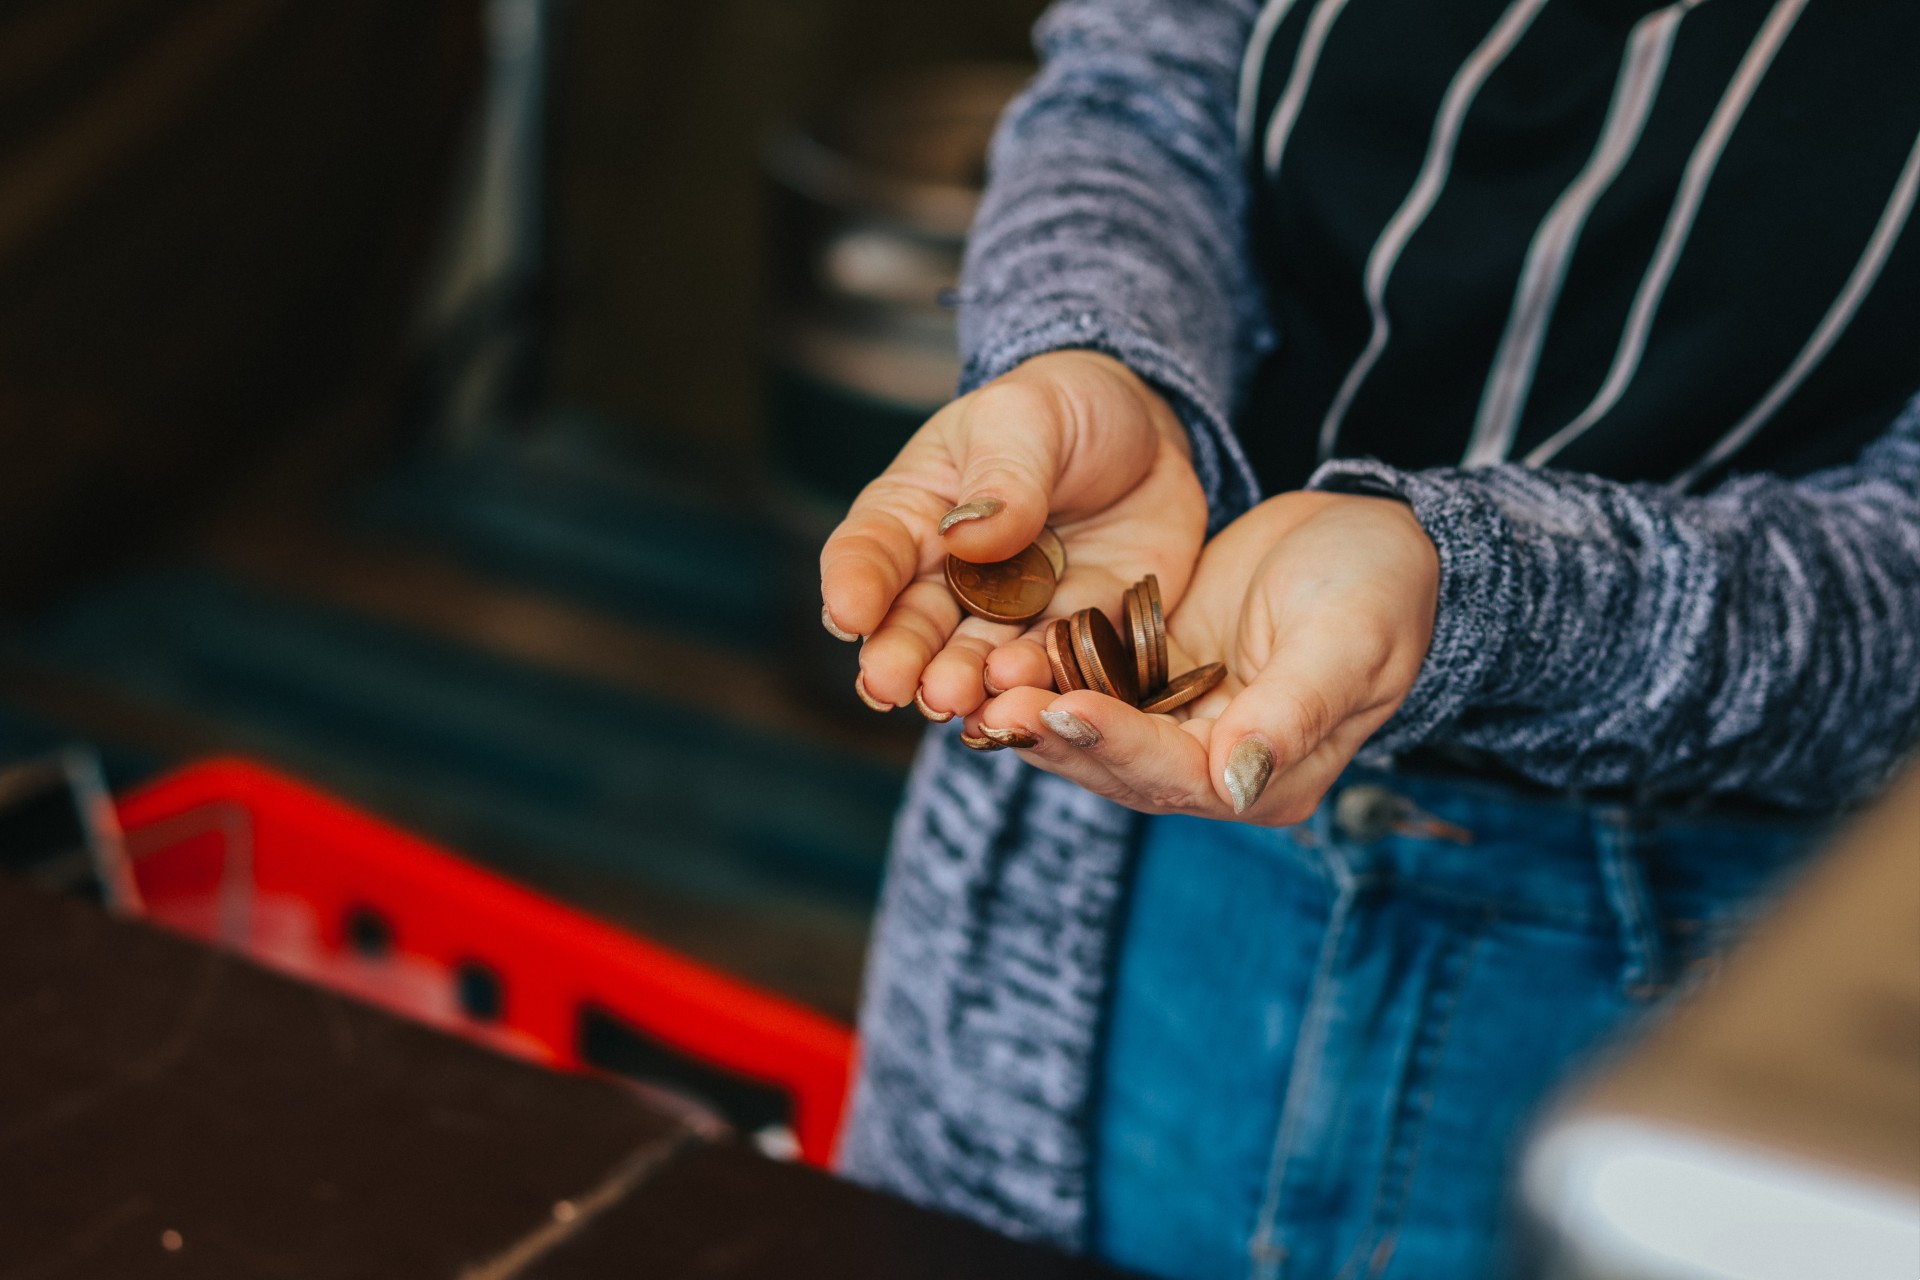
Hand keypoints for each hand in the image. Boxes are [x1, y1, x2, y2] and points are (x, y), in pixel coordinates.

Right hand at [820, 350, 1207, 719]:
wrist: (1153, 435)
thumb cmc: (1064, 410)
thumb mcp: (1027, 415)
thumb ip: (1001, 474)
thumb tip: (967, 536)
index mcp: (915, 511)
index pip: (871, 549)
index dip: (854, 582)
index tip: (847, 613)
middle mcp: (952, 574)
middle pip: (914, 621)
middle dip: (900, 654)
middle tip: (890, 684)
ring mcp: (1013, 611)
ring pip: (976, 656)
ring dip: (961, 680)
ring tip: (954, 698)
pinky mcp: (1076, 632)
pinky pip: (1053, 663)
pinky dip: (1037, 684)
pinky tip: (1025, 695)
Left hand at [965, 491, 1439, 823]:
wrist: (1373, 543)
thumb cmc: (1379, 590)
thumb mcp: (1347, 641)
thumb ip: (1293, 712)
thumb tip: (1237, 785)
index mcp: (1268, 779)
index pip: (1179, 774)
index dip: (1118, 744)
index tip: (1064, 709)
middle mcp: (1215, 771)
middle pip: (1119, 764)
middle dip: (1054, 732)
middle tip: (993, 701)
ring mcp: (1176, 727)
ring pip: (1089, 733)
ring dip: (1034, 711)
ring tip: (976, 682)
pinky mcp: (1149, 682)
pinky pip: (1085, 686)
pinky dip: (1042, 675)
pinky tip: (990, 655)